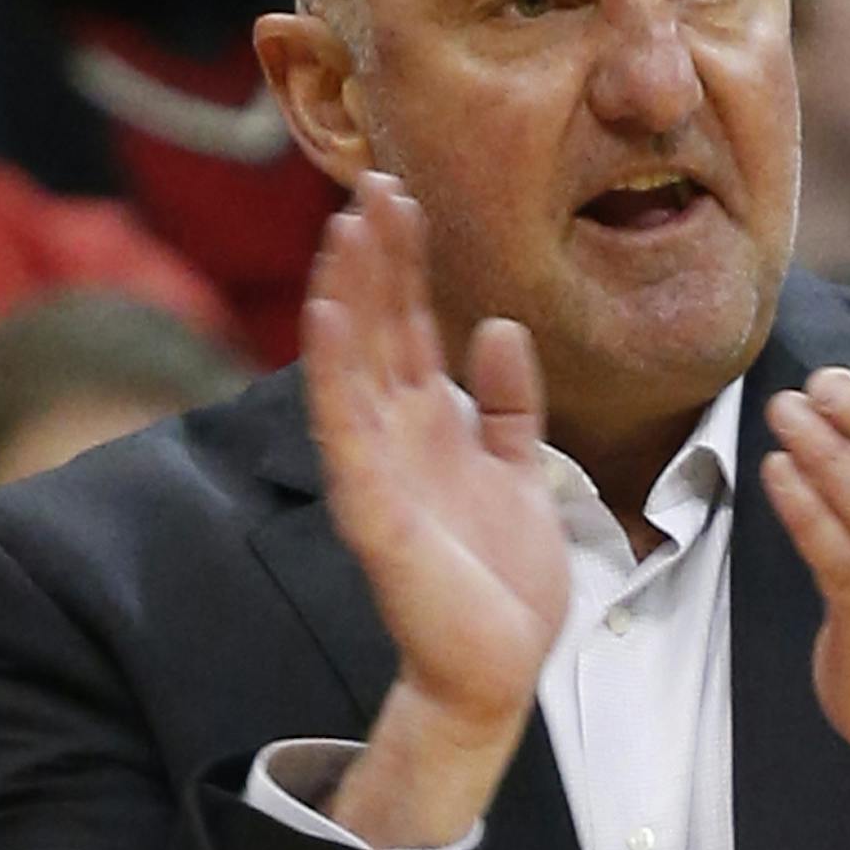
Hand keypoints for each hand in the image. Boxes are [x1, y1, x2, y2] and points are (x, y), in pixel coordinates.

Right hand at [303, 173, 569, 753]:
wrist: (498, 667)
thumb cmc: (503, 578)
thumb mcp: (522, 469)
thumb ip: (508, 403)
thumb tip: (497, 328)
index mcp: (429, 424)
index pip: (407, 325)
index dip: (404, 260)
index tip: (404, 194)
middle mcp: (394, 436)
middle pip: (377, 328)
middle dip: (374, 257)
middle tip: (374, 182)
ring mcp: (378, 468)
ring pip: (353, 364)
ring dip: (347, 294)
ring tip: (346, 227)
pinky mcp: (373, 507)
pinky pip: (345, 427)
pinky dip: (333, 369)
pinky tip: (327, 313)